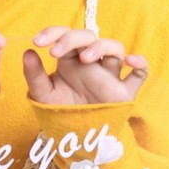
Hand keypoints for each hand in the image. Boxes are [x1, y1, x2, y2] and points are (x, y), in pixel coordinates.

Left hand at [23, 26, 148, 104]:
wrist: (74, 136)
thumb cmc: (60, 111)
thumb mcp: (42, 94)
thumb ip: (34, 75)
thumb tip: (28, 52)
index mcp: (71, 58)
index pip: (66, 34)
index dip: (54, 32)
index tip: (38, 42)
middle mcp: (92, 62)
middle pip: (89, 36)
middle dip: (71, 39)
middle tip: (54, 52)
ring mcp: (109, 75)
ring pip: (115, 48)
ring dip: (100, 47)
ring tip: (84, 59)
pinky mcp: (124, 92)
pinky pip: (140, 74)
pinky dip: (140, 64)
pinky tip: (131, 61)